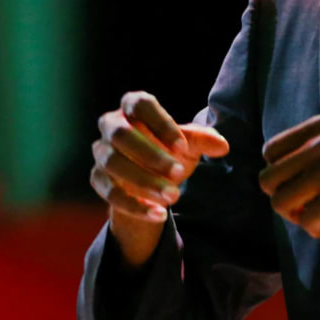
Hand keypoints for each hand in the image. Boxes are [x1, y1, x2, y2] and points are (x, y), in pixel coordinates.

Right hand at [90, 91, 228, 260]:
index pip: (139, 105)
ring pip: (113, 163)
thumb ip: (202, 141)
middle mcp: (110, 126)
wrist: (149, 178)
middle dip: (150, 155)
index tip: (183, 146)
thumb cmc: (167, 150)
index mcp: (132, 109)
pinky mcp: (97, 178)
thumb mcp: (187, 144)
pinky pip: (109, 191)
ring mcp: (101, 152)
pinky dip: (134, 205)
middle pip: (120, 134)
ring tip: (173, 196)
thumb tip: (222, 146)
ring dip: (143, 181)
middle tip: (179, 173)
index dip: (160, 123)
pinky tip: (159, 214)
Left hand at [259, 113, 319, 237]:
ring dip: (297, 216)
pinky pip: (307, 221)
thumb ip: (317, 145)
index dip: (282, 173)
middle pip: (268, 179)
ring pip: (280, 202)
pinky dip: (318, 230)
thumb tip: (274, 169)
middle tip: (309, 206)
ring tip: (319, 216)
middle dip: (284, 197)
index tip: (305, 183)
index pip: (270, 151)